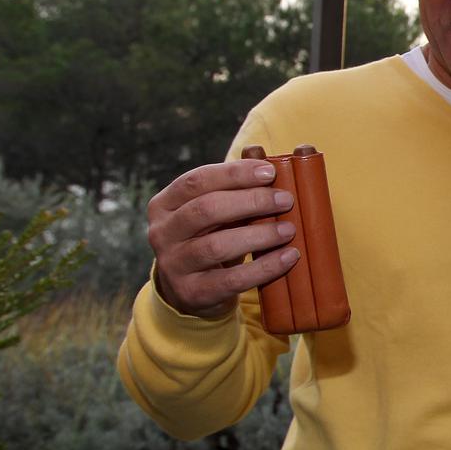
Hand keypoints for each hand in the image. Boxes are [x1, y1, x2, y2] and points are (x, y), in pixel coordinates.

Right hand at [146, 159, 299, 318]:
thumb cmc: (211, 238)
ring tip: (288, 230)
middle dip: (250, 201)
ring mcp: (173, 264)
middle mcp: (162, 233)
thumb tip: (266, 157)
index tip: (270, 172)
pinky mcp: (192, 293)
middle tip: (285, 200)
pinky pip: (231, 280)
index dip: (234, 174)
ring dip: (258, 235)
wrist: (191, 290)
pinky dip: (264, 267)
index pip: (197, 181)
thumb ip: (234, 188)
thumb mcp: (216, 213)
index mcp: (164, 204)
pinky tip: (288, 257)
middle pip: (205, 210)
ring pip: (215, 246)